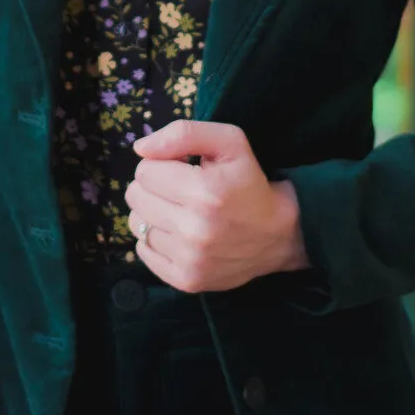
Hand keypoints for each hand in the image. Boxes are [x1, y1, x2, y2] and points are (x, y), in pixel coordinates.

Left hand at [124, 118, 311, 292]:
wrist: (278, 235)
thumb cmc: (249, 182)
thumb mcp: (230, 142)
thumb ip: (184, 133)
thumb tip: (141, 148)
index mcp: (205, 191)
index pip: (145, 171)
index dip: (161, 165)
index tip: (181, 170)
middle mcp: (196, 229)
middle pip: (136, 197)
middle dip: (154, 187)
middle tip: (179, 191)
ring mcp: (190, 259)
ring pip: (137, 224)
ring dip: (154, 214)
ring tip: (180, 212)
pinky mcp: (186, 280)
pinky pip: (142, 251)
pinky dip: (155, 239)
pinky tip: (178, 234)